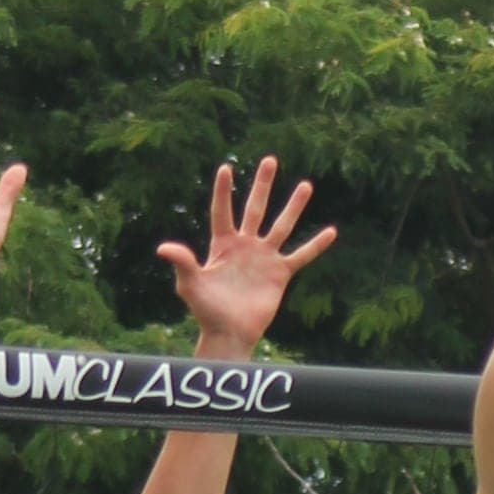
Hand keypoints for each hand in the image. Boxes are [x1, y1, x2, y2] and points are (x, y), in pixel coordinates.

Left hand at [161, 157, 336, 357]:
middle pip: (255, 208)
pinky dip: (316, 245)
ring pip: (281, 226)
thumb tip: (163, 248)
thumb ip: (183, 263)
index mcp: (222, 244)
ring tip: (306, 185)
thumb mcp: (190, 284)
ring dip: (294, 206)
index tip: (226, 168)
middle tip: (270, 160)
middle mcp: (245, 246)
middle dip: (263, 185)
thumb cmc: (206, 310)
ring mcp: (264, 258)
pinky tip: (331, 231)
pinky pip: (301, 256)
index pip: (222, 211)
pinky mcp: (280, 273)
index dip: (223, 191)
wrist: (229, 333)